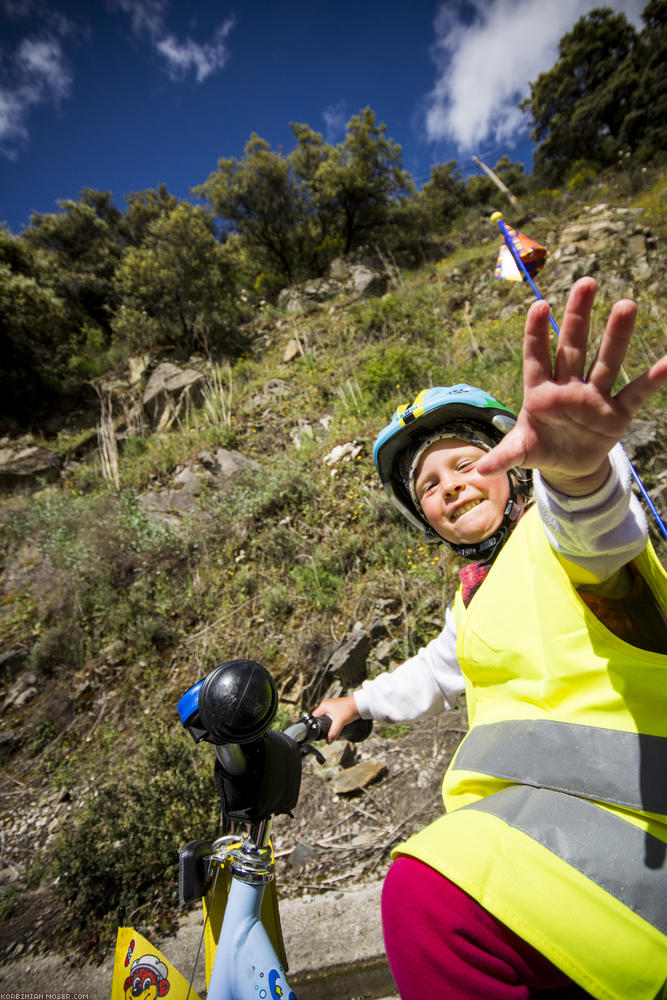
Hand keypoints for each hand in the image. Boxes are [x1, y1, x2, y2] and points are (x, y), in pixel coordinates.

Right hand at [312, 695, 359, 741]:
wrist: (360, 705)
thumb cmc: (350, 708)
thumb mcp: (340, 722)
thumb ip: (333, 732)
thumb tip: (328, 741)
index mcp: (324, 706)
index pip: (314, 717)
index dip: (315, 725)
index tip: (317, 732)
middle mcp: (327, 706)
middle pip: (320, 719)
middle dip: (323, 727)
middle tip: (325, 734)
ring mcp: (332, 708)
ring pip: (327, 719)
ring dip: (329, 726)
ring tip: (332, 732)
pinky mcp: (338, 710)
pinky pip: (332, 719)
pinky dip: (334, 724)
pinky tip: (337, 728)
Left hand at [477, 278, 666, 495]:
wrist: (567, 466)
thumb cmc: (540, 446)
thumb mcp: (520, 452)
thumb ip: (503, 456)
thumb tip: (478, 471)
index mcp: (540, 391)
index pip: (536, 355)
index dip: (537, 332)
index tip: (540, 305)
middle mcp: (568, 386)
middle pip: (573, 346)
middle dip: (579, 316)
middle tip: (587, 283)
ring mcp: (593, 397)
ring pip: (606, 361)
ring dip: (616, 335)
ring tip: (627, 304)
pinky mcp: (616, 413)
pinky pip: (636, 393)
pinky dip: (653, 379)